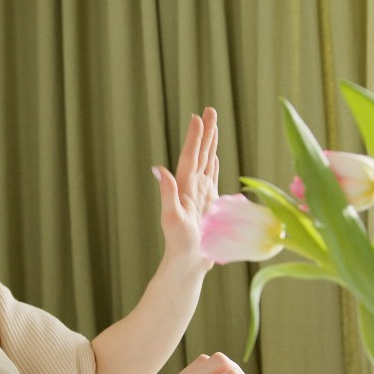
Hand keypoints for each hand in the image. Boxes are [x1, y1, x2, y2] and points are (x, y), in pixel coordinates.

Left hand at [153, 107, 219, 272]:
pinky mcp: (208, 204)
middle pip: (200, 154)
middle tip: (210, 109)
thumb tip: (158, 169)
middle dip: (206, 132)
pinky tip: (215, 156)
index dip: (194, 137)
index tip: (198, 116)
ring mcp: (201, 194)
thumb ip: (167, 193)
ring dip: (211, 144)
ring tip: (214, 125)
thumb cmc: (179, 245)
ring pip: (207, 162)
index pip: (190, 157)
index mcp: (184, 188)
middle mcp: (191, 187)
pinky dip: (214, 164)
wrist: (187, 263)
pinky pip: (212, 178)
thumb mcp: (172, 218)